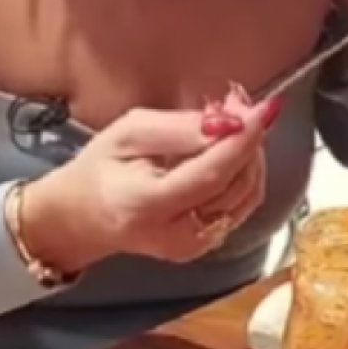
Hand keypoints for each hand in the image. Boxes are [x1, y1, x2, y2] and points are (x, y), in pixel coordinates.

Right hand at [20, 85, 273, 273]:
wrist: (81, 219)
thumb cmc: (99, 169)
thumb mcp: (128, 133)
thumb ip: (179, 129)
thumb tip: (228, 122)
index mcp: (148, 205)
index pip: (213, 174)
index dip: (244, 139)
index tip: (265, 107)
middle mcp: (177, 235)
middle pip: (237, 184)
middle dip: (248, 139)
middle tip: (240, 101)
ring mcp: (193, 247)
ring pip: (247, 195)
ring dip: (250, 152)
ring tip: (233, 118)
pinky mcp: (204, 246)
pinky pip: (240, 205)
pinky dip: (243, 170)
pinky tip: (229, 145)